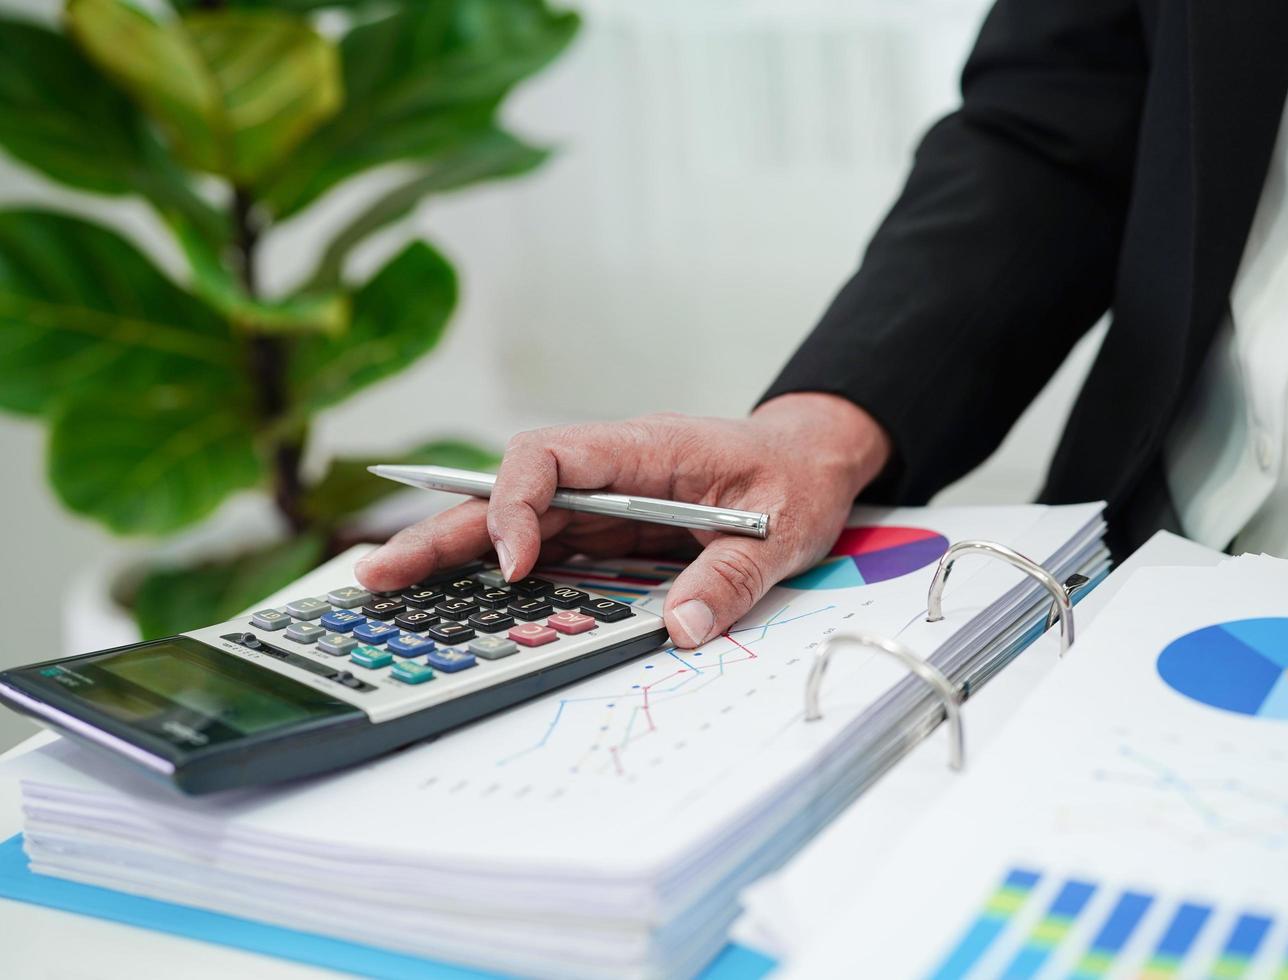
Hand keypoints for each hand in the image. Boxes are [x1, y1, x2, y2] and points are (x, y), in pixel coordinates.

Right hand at [355, 393, 891, 647]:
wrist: (810, 460)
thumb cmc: (794, 478)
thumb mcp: (781, 530)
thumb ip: (730, 577)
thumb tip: (680, 629)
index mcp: (643, 449)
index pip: (551, 456)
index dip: (516, 504)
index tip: (513, 565)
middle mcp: (609, 470)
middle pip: (509, 491)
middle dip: (444, 530)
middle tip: (382, 573)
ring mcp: (603, 500)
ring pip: (515, 520)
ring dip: (453, 551)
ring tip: (389, 586)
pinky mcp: (607, 528)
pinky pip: (546, 547)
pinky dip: (498, 570)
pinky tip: (458, 599)